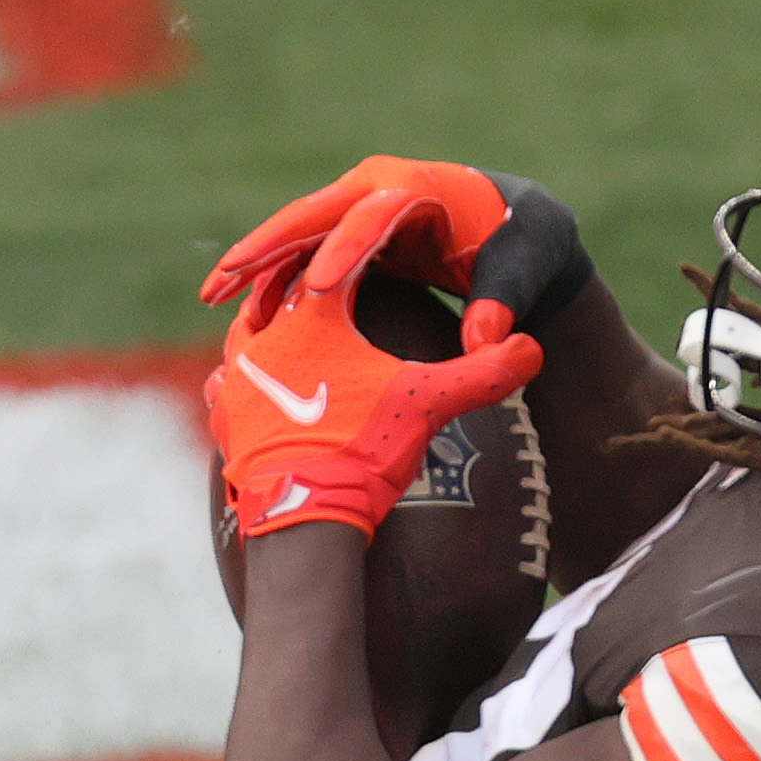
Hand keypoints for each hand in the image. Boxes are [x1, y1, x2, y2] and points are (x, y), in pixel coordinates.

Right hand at [204, 157, 591, 333]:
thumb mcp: (521, 269)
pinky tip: (237, 310)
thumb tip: (487, 341)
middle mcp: (374, 188)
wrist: (513, 228)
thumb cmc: (520, 246)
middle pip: (310, 215)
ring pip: (295, 234)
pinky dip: (269, 277)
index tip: (316, 291)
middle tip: (224, 282)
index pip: (370, 216)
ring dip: (254, 264)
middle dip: (266, 248)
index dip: (344, 251)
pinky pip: (300, 252)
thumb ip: (503, 301)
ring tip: (212, 299)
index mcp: (414, 189)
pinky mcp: (344, 230)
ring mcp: (354, 206)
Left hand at [204, 270, 539, 542]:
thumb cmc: (365, 450)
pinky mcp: (225, 420)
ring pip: (245, 330)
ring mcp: (239, 378)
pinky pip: (226, 384)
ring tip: (280, 318)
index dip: (361, 252)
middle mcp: (266, 336)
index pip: (339, 263)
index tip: (376, 243)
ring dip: (264, 320)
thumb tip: (535, 350)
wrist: (303, 518)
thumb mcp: (431, 404)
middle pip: (283, 287)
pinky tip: (241, 377)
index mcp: (316, 314)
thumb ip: (481, 372)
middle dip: (304, 277)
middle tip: (320, 271)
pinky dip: (239, 375)